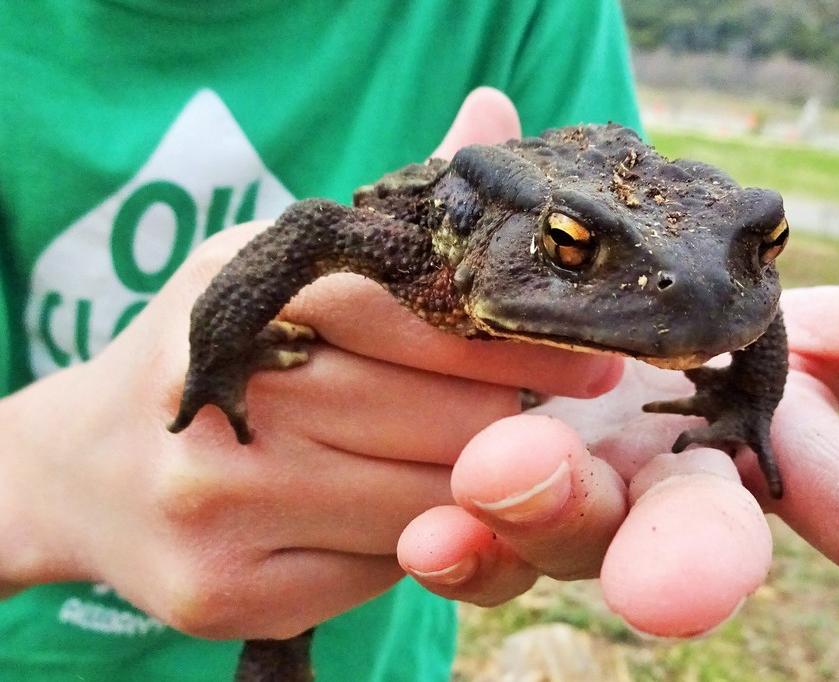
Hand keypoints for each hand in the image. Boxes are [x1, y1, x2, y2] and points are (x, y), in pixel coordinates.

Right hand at [0, 87, 621, 638]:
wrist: (88, 469)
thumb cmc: (224, 354)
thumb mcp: (290, 263)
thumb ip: (399, 207)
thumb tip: (494, 113)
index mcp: (251, 292)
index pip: (419, 315)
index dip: (518, 343)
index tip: (592, 359)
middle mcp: (231, 397)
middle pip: (444, 420)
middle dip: (508, 419)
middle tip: (535, 414)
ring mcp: (220, 502)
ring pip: (427, 502)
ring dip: (470, 482)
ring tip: (472, 457)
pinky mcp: (226, 588)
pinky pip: (384, 570)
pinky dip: (416, 538)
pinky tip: (401, 508)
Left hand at [399, 257, 838, 635]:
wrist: (550, 370)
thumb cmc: (695, 340)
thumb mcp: (816, 328)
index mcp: (767, 443)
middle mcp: (677, 491)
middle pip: (703, 540)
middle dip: (699, 565)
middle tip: (675, 587)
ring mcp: (579, 504)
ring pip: (568, 523)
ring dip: (546, 501)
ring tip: (505, 466)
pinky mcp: (487, 516)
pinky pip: (474, 542)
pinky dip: (464, 546)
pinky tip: (437, 537)